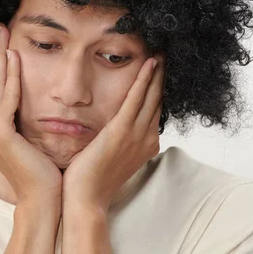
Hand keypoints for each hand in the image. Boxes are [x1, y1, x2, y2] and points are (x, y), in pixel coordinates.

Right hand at [0, 22, 62, 205]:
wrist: (44, 197)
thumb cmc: (42, 167)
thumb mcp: (31, 134)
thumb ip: (24, 114)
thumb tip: (32, 94)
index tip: (4, 39)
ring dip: (2, 59)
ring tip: (4, 34)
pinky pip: (6, 100)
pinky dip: (11, 80)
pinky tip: (15, 60)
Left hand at [62, 54, 164, 211]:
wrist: (85, 199)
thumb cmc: (94, 179)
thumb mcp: (114, 157)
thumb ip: (121, 141)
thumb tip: (118, 130)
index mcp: (147, 145)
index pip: (156, 111)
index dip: (159, 90)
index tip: (161, 72)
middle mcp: (148, 138)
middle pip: (158, 100)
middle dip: (163, 78)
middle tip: (166, 55)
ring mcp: (137, 135)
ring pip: (152, 96)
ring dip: (157, 73)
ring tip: (161, 54)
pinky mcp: (122, 131)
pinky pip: (136, 99)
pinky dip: (145, 80)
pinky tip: (150, 64)